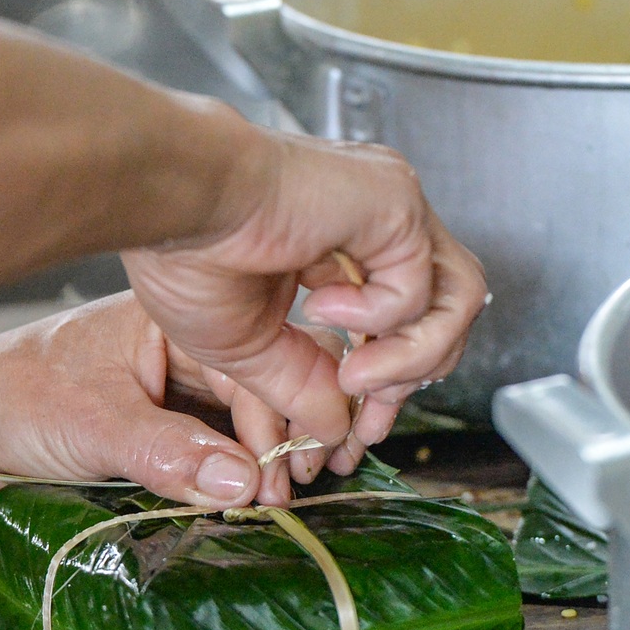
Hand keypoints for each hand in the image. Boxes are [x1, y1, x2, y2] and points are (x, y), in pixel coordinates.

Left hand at [0, 293, 344, 508]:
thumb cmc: (9, 399)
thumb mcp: (92, 425)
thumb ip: (168, 452)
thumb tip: (242, 480)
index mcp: (172, 323)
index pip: (253, 364)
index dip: (279, 421)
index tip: (285, 476)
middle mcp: (182, 351)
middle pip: (262, 388)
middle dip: (284, 440)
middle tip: (288, 496)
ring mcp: (174, 390)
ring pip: (244, 422)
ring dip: (264, 461)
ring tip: (274, 504)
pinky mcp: (162, 429)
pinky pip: (217, 449)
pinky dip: (236, 475)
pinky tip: (244, 502)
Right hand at [123, 126, 487, 477]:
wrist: (171, 206)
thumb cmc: (186, 255)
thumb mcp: (248, 348)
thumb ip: (302, 383)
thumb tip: (336, 429)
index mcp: (345, 244)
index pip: (409, 319)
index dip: (395, 380)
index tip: (364, 427)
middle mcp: (378, 221)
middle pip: (449, 310)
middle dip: (413, 376)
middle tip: (365, 411)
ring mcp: (391, 208)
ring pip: (459, 298)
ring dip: (412, 357)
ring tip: (355, 375)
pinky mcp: (395, 201)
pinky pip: (424, 285)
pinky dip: (380, 318)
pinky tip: (321, 304)